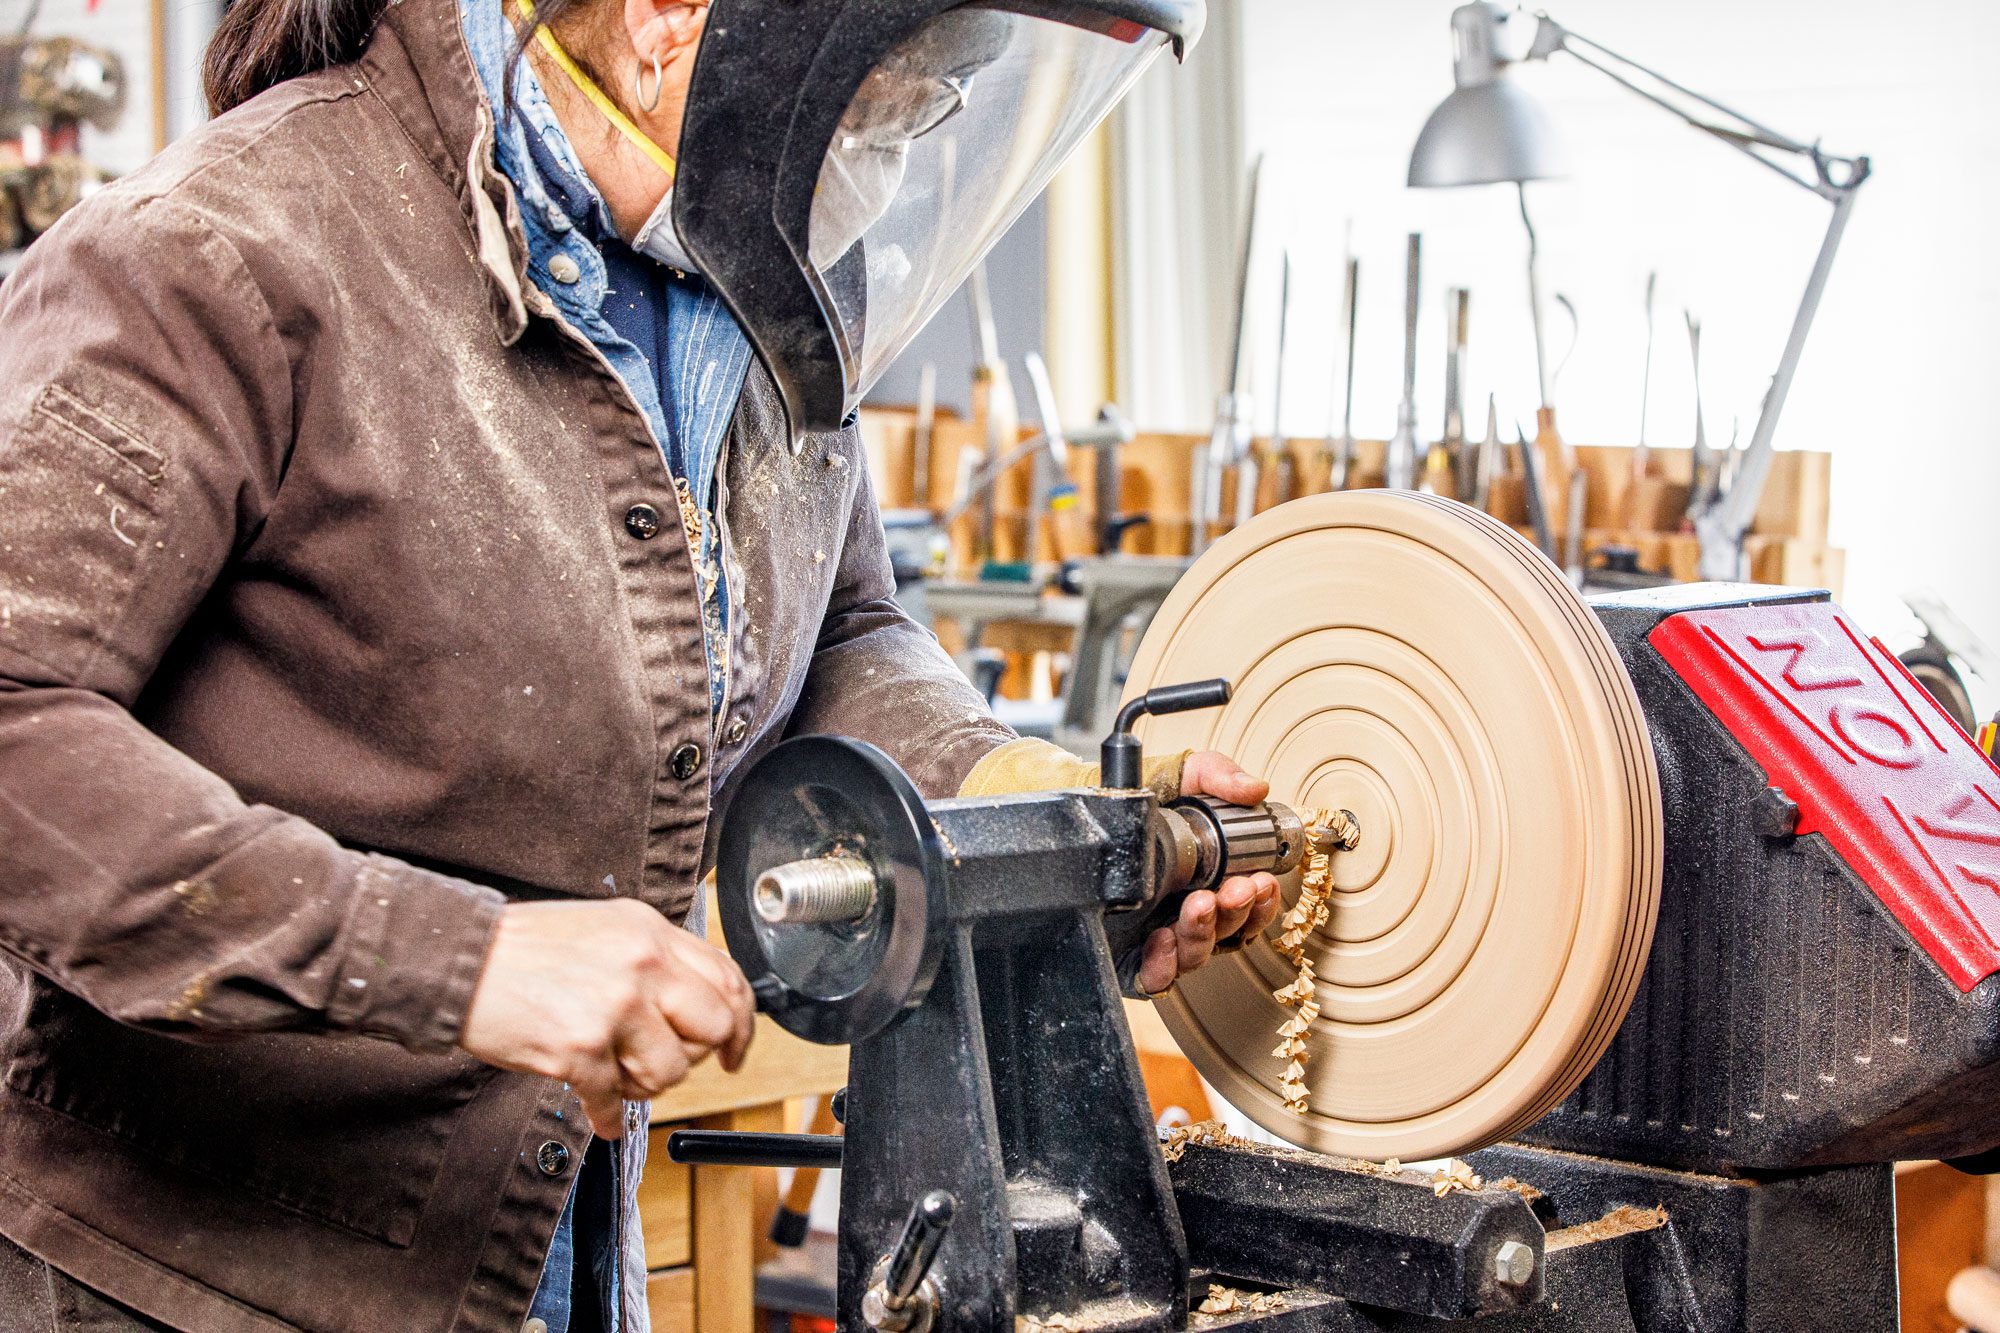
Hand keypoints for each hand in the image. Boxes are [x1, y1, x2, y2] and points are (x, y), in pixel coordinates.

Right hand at [459, 899, 754, 1137]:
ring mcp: (613, 1008)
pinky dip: (609, 1116)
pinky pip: (616, 1101)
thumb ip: (654, 958)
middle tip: (676, 1066)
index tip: (735, 1047)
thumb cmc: (524, 949)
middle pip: (716, 1025)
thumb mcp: (605, 928)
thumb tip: (698, 1003)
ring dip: (646, 1085)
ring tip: (615, 1076)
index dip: (742, 1020)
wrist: (460, 961)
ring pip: (671, 1070)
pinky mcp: (580, 1049)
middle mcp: (641, 965)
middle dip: (700, 1056)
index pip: (727, 977)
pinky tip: (600, 1113)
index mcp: (650, 932)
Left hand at [1134, 752, 1283, 996]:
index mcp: (1212, 879)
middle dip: (1237, 912)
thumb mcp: (1183, 776)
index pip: (1249, 905)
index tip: (1260, 881)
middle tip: (1234, 890)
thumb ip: (1218, 776)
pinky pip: (1153, 976)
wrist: (1085, 804)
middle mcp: (1189, 910)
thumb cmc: (1141, 799)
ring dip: (1203, 934)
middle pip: (1228, 932)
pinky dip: (1163, 966)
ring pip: (1196, 954)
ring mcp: (1161, 933)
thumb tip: (1255, 789)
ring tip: (1199, 905)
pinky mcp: (1128, 953)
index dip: (1261, 900)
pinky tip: (1161, 940)